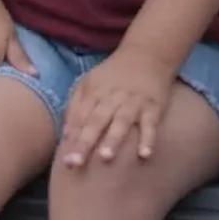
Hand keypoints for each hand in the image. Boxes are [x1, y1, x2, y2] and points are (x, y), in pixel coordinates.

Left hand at [59, 46, 177, 167]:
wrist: (147, 55)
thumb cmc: (113, 75)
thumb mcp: (90, 82)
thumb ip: (75, 106)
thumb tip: (65, 133)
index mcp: (94, 92)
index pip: (80, 116)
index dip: (72, 137)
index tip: (65, 160)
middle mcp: (112, 97)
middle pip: (96, 120)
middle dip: (85, 142)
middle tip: (75, 164)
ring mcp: (133, 102)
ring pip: (122, 121)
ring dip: (113, 139)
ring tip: (106, 158)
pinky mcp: (153, 106)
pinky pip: (150, 124)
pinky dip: (148, 138)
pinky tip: (145, 155)